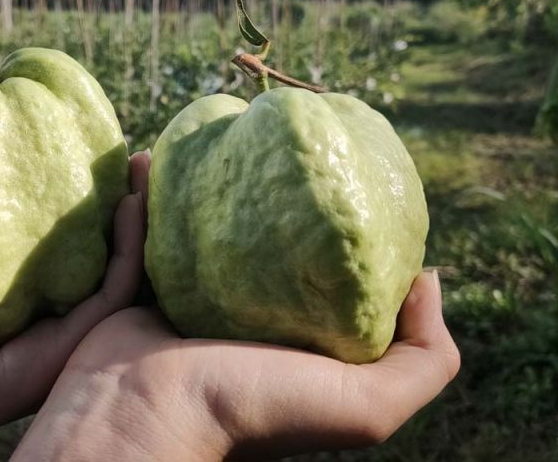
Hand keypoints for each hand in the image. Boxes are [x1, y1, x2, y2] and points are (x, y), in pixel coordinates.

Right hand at [15, 159, 459, 460]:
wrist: (139, 416)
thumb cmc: (251, 408)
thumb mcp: (364, 406)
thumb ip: (422, 360)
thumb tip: (426, 278)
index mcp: (286, 339)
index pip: (318, 275)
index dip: (333, 231)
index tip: (337, 177)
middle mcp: (236, 319)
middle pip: (253, 245)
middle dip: (257, 198)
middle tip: (262, 147)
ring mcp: (179, 303)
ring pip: (189, 232)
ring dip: (190, 190)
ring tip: (200, 142)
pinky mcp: (132, 293)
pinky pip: (135, 236)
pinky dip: (140, 201)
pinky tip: (149, 163)